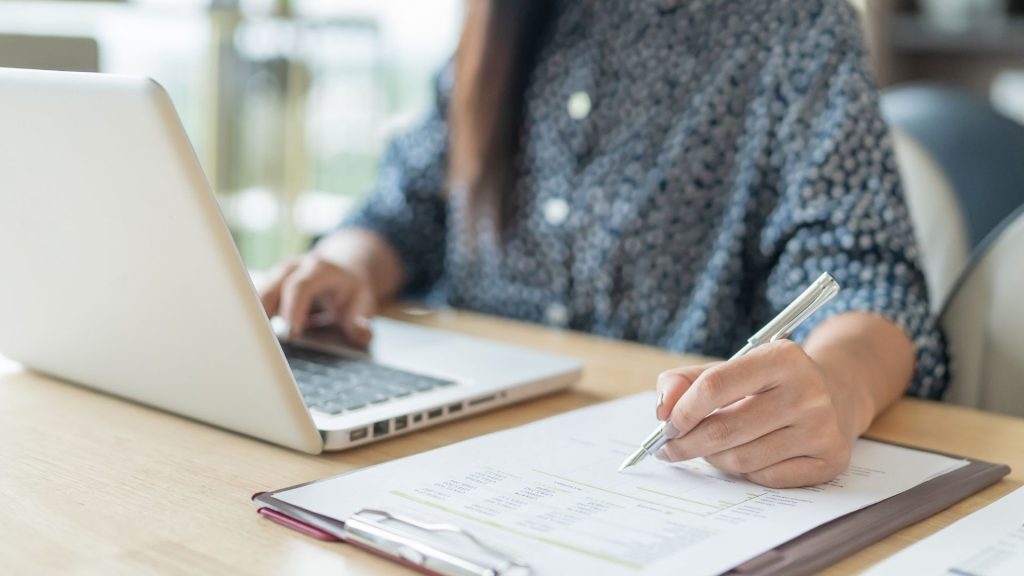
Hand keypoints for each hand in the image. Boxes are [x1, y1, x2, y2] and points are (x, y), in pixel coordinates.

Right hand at [258, 253, 376, 346]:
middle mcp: (294, 268)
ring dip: (254, 320)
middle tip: (266, 345)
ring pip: (257, 296)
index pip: (300, 286)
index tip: (292, 333)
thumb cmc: (351, 289)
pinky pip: (254, 302)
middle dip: (265, 316)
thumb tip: (362, 335)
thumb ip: (361, 321)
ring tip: (256, 346)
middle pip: (271, 289)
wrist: (343, 271)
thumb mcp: (363, 302)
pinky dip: (253, 320)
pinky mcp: (268, 286)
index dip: (293, 308)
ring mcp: (278, 276)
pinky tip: (253, 340)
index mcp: (319, 269)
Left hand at [654, 341, 854, 487]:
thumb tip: (664, 409)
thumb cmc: (767, 383)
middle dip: (688, 443)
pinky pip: (766, 477)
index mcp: (781, 358)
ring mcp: (822, 428)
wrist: (835, 394)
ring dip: (714, 459)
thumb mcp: (730, 368)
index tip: (668, 425)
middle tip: (671, 449)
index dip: (683, 410)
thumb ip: (685, 381)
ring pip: (742, 459)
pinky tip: (742, 457)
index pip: (715, 385)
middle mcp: (808, 392)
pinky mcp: (830, 460)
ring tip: (709, 450)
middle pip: (725, 429)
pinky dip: (744, 472)